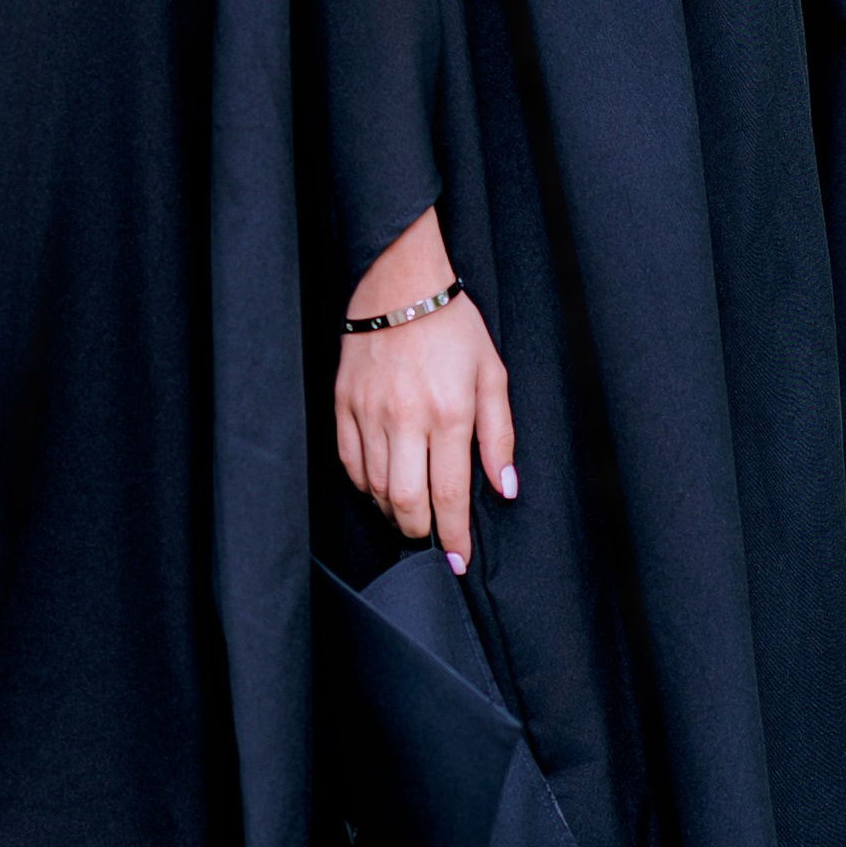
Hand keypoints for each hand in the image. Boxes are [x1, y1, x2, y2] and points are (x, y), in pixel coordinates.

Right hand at [334, 209, 516, 568]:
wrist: (398, 286)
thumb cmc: (452, 328)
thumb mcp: (492, 376)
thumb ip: (499, 436)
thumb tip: (503, 487)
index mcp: (448, 412)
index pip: (449, 493)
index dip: (454, 534)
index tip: (458, 560)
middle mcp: (405, 418)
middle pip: (406, 502)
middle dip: (421, 532)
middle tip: (432, 539)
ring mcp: (368, 413)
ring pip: (375, 488)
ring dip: (394, 512)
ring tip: (410, 515)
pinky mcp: (343, 406)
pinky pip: (350, 464)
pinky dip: (366, 486)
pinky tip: (382, 487)